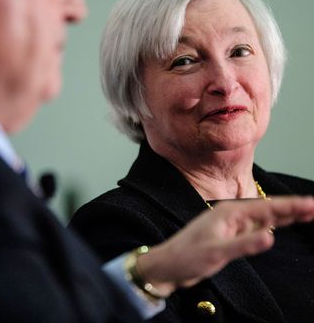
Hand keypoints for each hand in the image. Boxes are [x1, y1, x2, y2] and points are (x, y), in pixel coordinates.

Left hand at [137, 196, 313, 295]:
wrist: (169, 265)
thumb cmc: (188, 257)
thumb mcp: (216, 252)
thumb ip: (244, 244)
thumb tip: (271, 236)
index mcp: (229, 213)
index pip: (266, 208)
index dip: (291, 206)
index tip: (312, 204)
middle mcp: (231, 215)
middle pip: (267, 210)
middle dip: (291, 208)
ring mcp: (231, 225)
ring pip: (262, 218)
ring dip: (283, 215)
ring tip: (305, 213)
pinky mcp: (229, 236)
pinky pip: (254, 229)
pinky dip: (270, 226)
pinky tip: (278, 225)